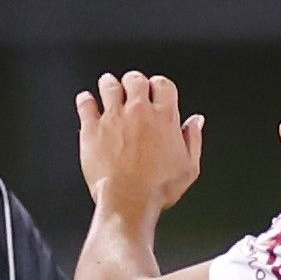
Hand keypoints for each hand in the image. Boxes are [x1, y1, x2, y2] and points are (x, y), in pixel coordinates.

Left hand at [75, 71, 203, 222]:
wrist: (128, 199)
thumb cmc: (158, 188)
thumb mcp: (189, 167)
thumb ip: (192, 139)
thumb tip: (195, 122)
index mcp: (164, 117)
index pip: (163, 84)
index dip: (159, 84)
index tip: (156, 87)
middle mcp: (138, 112)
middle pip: (135, 80)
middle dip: (134, 81)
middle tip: (131, 85)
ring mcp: (113, 118)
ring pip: (109, 86)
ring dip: (109, 83)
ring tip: (108, 83)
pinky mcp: (92, 129)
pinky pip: (85, 104)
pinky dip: (85, 100)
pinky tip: (86, 100)